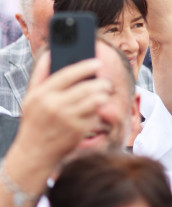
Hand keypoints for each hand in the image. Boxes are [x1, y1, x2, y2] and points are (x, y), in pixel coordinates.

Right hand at [16, 52, 113, 167]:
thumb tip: (50, 53)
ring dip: (103, 95)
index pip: (67, 75)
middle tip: (106, 82)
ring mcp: (68, 120)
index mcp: (42, 95)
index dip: (84, 66)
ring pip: (95, 101)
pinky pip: (95, 115)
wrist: (35, 153)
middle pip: (86, 88)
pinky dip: (97, 112)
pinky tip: (94, 111)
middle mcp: (55, 106)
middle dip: (101, 83)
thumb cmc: (35, 121)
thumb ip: (40, 74)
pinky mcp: (78, 131)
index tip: (97, 62)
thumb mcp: (30, 97)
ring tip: (104, 93)